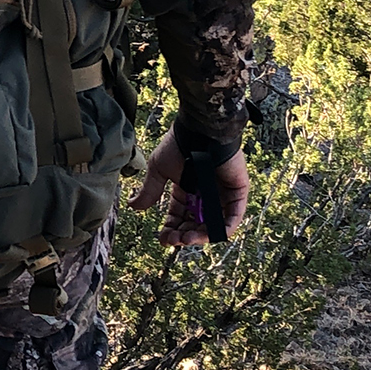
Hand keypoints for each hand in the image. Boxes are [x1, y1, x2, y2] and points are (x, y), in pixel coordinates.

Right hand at [126, 129, 249, 246]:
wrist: (199, 129)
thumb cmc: (179, 144)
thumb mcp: (159, 170)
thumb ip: (149, 190)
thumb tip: (133, 206)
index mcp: (186, 190)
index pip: (179, 217)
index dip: (172, 229)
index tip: (163, 239)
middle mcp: (204, 195)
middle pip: (195, 224)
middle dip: (184, 235)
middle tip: (174, 240)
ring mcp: (222, 194)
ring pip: (213, 224)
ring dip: (200, 236)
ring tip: (187, 238)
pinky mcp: (237, 192)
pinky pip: (233, 217)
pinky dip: (222, 229)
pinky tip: (208, 235)